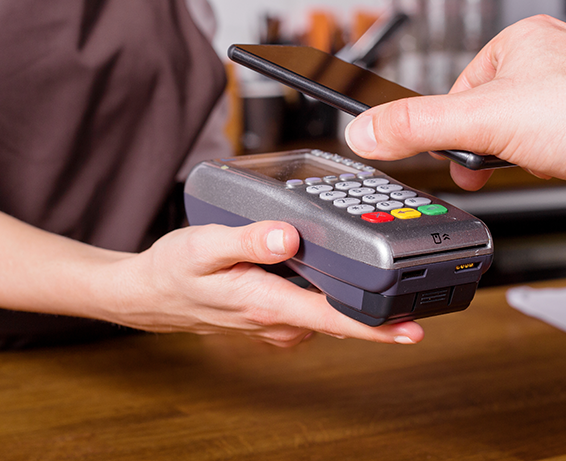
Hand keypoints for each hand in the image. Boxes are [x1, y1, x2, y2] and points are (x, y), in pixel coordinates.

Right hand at [101, 221, 424, 346]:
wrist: (152, 294)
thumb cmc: (175, 270)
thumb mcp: (204, 247)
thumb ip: (247, 240)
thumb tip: (287, 236)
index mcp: (267, 304)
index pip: (333, 320)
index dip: (376, 327)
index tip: (412, 330)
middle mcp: (279, 321)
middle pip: (342, 318)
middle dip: (380, 305)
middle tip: (413, 281)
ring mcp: (279, 322)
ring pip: (329, 312)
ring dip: (353, 296)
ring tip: (378, 266)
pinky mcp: (277, 316)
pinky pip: (313, 307)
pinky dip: (328, 291)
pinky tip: (329, 268)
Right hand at [346, 15, 565, 205]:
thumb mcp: (484, 121)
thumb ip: (418, 127)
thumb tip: (366, 130)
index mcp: (520, 42)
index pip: (459, 91)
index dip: (457, 130)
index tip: (461, 153)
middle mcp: (550, 60)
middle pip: (491, 119)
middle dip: (503, 149)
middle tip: (514, 157)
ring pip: (526, 141)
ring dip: (536, 161)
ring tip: (558, 156)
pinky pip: (559, 153)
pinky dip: (565, 167)